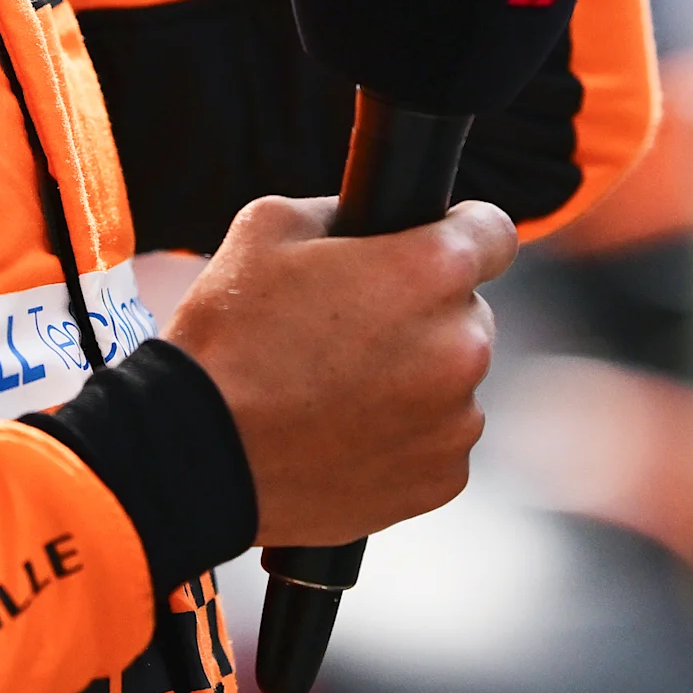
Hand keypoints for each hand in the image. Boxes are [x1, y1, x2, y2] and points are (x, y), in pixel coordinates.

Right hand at [161, 193, 518, 545]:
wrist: (196, 449)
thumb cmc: (229, 334)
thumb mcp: (272, 226)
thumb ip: (344, 213)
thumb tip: (370, 225)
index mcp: (432, 270)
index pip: (495, 232)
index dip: (462, 233)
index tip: (436, 247)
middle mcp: (462, 344)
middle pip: (466, 312)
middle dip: (422, 314)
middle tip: (351, 330)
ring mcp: (457, 419)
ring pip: (451, 380)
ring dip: (414, 378)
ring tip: (337, 389)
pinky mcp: (442, 479)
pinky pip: (437, 441)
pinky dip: (403, 436)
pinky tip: (345, 432)